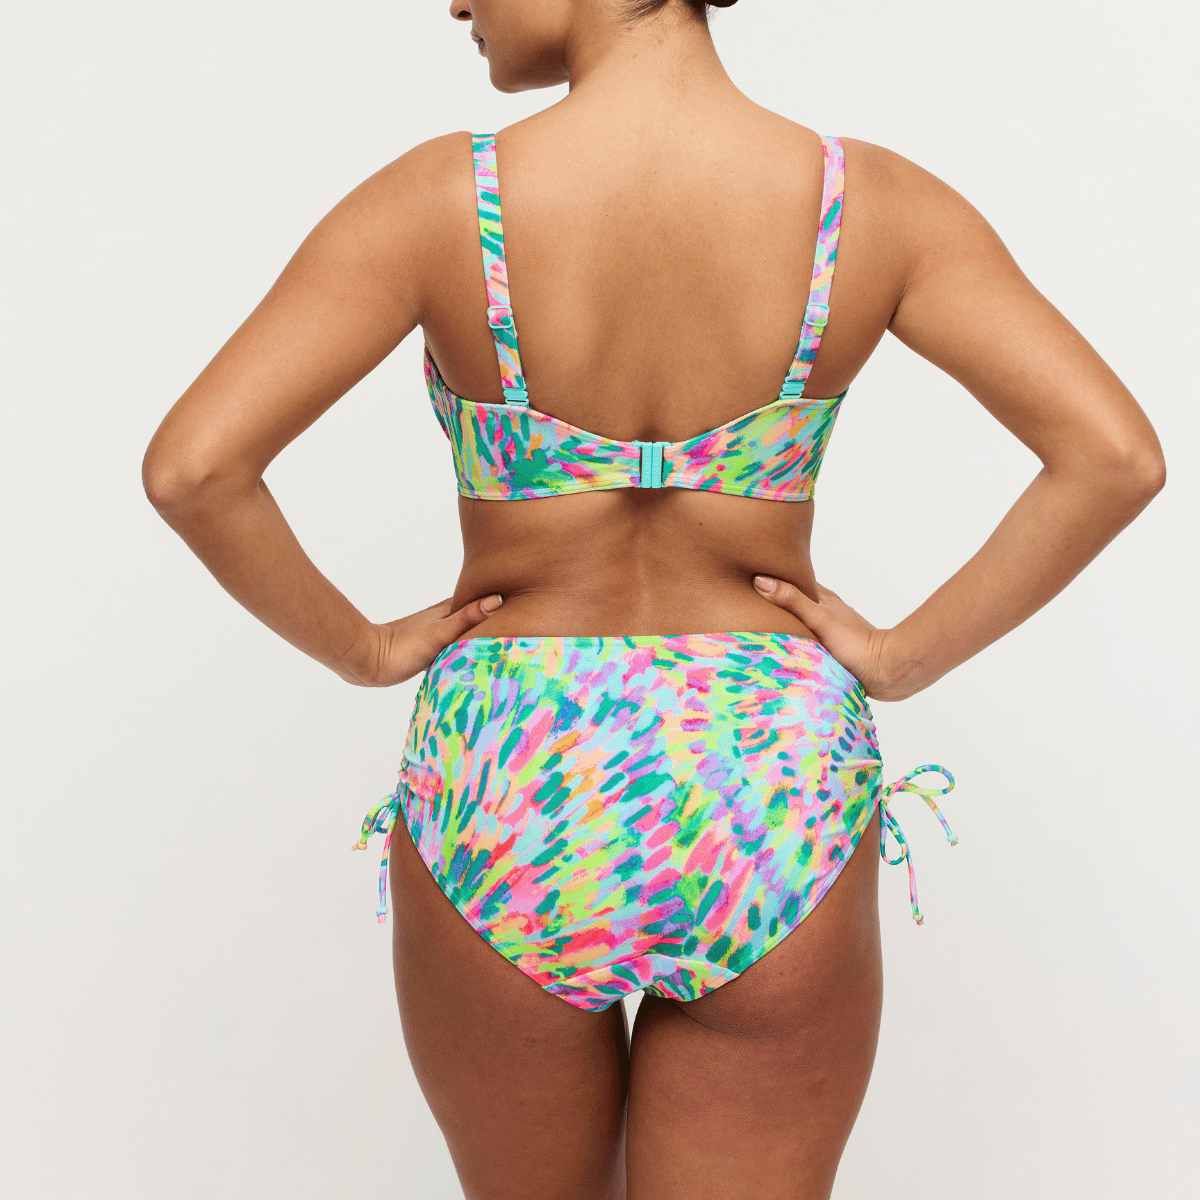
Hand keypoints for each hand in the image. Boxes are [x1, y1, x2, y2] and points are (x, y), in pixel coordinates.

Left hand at [340, 593, 502, 686]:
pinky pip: (453, 643)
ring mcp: (434, 632)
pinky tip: (469, 654)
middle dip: (492, 615)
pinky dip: (464, 645)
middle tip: (518, 621)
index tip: (523, 599)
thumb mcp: (440, 633)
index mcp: (448, 611)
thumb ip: (467, 617)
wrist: (368, 660)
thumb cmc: (403, 648)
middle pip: (474, 613)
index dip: (499, 599)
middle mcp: (442, 618)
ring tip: (500, 637)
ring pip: (463, 628)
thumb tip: (496, 598)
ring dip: (478, 631)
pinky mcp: (426, 648)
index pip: (481, 600)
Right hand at [753, 576, 908, 700]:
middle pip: (797, 602)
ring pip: (803, 623)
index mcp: (824, 599)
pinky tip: (785, 650)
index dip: (776, 576)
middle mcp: (827, 613)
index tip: (752, 574)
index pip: (796, 580)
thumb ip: (793, 601)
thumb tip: (760, 580)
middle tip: (749, 603)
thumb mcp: (820, 619)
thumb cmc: (855, 644)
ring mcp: (831, 633)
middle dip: (777, 602)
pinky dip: (796, 642)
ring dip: (786, 624)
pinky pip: (808, 642)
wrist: (886, 671)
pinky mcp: (833, 652)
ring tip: (760, 627)